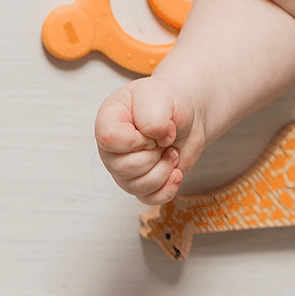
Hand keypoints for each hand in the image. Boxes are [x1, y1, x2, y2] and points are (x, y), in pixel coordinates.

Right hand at [95, 78, 202, 204]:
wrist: (186, 115)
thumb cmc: (168, 101)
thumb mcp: (161, 96)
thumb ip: (153, 116)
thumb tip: (157, 138)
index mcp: (108, 120)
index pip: (109, 139)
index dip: (136, 139)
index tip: (152, 130)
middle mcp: (112, 149)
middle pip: (122, 168)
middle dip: (153, 156)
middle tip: (166, 140)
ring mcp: (124, 169)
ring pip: (136, 187)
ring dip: (163, 171)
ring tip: (171, 151)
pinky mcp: (142, 184)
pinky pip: (150, 199)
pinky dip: (168, 188)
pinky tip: (176, 171)